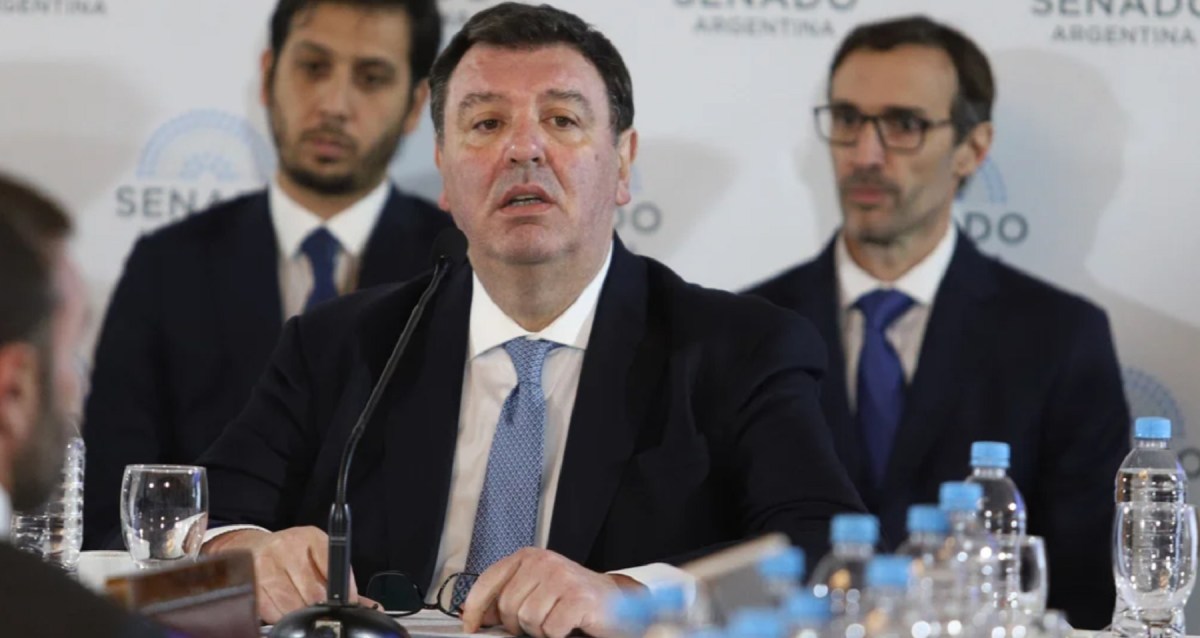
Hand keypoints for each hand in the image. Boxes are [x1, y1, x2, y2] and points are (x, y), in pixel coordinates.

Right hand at [202, 526, 375, 623]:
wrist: (251, 548)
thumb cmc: (290, 555)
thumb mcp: (317, 555)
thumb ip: (341, 580)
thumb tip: (369, 607)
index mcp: (311, 537)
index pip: (335, 566)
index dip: (345, 591)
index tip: (348, 603)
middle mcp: (287, 547)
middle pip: (314, 592)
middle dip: (322, 606)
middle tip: (323, 610)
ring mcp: (266, 565)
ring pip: (292, 605)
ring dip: (301, 614)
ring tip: (302, 609)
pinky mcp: (251, 583)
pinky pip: (271, 611)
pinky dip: (281, 617)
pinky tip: (283, 609)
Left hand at [460, 548, 644, 637]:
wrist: (615, 602)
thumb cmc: (573, 598)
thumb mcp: (536, 590)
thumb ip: (509, 596)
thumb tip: (479, 616)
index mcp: (529, 557)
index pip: (489, 581)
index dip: (475, 608)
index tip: (471, 626)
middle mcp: (544, 562)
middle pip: (508, 606)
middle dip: (518, 624)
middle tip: (538, 623)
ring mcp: (562, 578)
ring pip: (527, 619)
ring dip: (540, 630)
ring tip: (555, 621)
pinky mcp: (578, 598)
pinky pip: (549, 629)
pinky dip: (556, 634)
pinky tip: (568, 625)